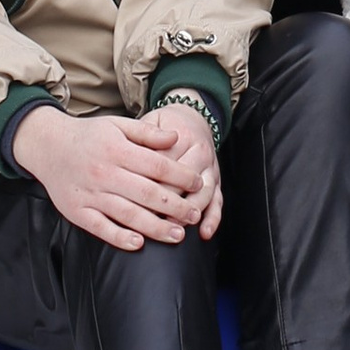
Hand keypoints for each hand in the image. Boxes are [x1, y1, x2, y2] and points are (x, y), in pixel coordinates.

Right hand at [16, 107, 213, 250]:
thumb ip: (147, 132)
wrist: (48, 146)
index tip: (198, 183)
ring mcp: (91, 195)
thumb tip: (176, 137)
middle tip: (195, 215)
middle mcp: (105, 173)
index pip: (157, 165)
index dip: (180, 175)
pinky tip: (139, 244)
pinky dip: (120, 238)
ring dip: (155, 227)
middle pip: (147, 193)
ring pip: (128, 214)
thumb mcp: (117, 125)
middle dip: (175, 206)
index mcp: (117, 150)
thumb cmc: (88, 135)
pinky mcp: (77, 212)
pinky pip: (101, 228)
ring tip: (177, 235)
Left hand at [141, 104, 224, 240]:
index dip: (148, 182)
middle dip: (167, 202)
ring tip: (174, 228)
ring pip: (203, 193)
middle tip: (149, 219)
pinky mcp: (217, 180)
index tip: (132, 199)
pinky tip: (204, 233)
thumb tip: (130, 156)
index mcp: (182, 137)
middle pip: (183, 182)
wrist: (193, 115)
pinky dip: (213, 219)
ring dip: (189, 213)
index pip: (164, 164)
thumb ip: (142, 136)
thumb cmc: (166, 124)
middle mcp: (200, 152)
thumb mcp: (152, 121)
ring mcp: (211, 168)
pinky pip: (219, 201)